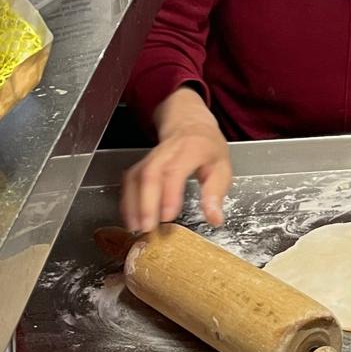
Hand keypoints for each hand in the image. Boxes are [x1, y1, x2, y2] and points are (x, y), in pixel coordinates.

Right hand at [120, 87, 231, 231]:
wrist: (190, 124)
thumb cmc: (207, 148)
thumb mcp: (222, 166)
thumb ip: (216, 192)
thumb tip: (214, 219)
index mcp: (191, 149)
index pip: (175, 170)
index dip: (169, 193)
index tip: (168, 216)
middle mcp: (167, 152)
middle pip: (150, 174)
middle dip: (146, 202)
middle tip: (147, 228)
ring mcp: (151, 156)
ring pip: (136, 177)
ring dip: (133, 203)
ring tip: (136, 227)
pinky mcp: (141, 164)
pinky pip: (129, 181)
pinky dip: (127, 200)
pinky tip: (130, 218)